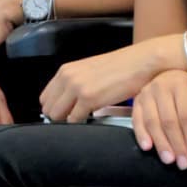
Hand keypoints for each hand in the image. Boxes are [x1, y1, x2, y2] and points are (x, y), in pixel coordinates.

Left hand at [39, 40, 168, 122]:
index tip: (65, 113)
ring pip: (57, 116)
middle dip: (60, 117)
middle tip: (76, 118)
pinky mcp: (89, 98)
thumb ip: (75, 83)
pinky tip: (93, 117)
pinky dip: (81, 123)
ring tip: (85, 118)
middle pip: (49, 109)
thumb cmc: (120, 68)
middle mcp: (68, 77)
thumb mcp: (90, 71)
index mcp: (66, 70)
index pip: (45, 98)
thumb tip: (67, 102)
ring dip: (69, 121)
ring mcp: (77, 87)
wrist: (141, 63)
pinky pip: (74, 120)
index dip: (55, 108)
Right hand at [131, 69, 186, 169]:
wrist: (168, 74)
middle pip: (169, 120)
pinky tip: (148, 147)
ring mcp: (146, 94)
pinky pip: (136, 120)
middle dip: (177, 144)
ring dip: (161, 144)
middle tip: (183, 162)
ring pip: (152, 122)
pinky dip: (141, 135)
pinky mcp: (136, 101)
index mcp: (181, 84)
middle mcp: (161, 87)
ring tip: (169, 159)